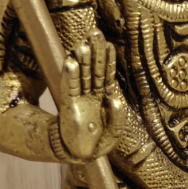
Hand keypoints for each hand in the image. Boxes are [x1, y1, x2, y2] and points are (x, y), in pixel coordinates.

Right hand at [57, 30, 125, 160]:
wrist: (81, 156)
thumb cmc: (98, 143)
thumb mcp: (116, 132)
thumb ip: (119, 116)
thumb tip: (113, 97)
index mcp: (103, 98)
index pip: (106, 74)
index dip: (107, 59)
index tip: (108, 43)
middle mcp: (91, 95)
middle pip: (94, 69)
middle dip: (95, 52)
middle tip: (95, 32)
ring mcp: (79, 99)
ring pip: (82, 75)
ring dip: (83, 60)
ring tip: (83, 44)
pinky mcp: (69, 106)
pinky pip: (70, 87)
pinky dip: (71, 75)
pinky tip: (71, 62)